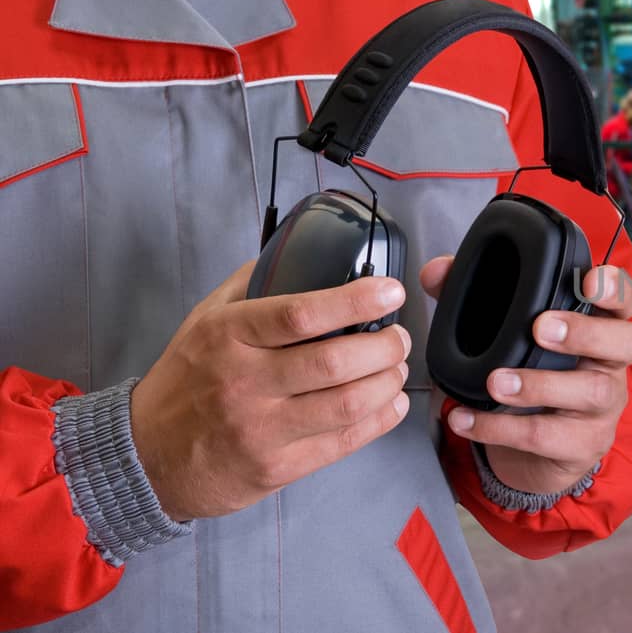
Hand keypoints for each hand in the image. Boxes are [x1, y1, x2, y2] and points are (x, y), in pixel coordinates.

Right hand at [131, 262, 412, 521]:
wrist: (146, 458)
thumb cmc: (185, 382)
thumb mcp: (203, 322)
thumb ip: (250, 286)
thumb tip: (299, 250)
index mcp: (227, 337)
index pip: (300, 314)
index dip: (356, 300)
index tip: (391, 292)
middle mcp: (244, 383)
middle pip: (335, 362)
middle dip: (384, 347)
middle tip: (398, 338)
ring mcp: (261, 430)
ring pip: (348, 404)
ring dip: (388, 383)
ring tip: (397, 368)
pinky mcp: (277, 468)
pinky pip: (345, 442)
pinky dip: (381, 420)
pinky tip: (392, 403)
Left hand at [421, 259, 631, 493]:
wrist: (538, 453)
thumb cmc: (531, 378)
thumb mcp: (508, 335)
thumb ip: (475, 296)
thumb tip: (438, 272)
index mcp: (599, 328)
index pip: (624, 302)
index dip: (614, 289)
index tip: (588, 281)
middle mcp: (610, 365)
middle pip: (624, 342)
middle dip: (585, 332)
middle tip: (541, 328)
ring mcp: (603, 408)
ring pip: (590, 392)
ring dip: (539, 384)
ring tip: (495, 382)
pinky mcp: (582, 445)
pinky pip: (546, 436)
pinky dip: (499, 428)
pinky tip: (466, 418)